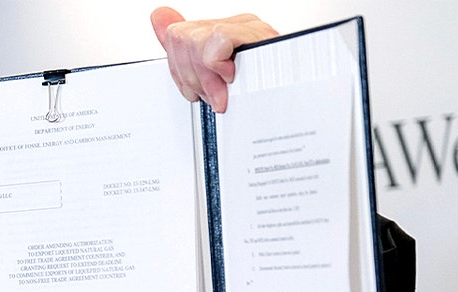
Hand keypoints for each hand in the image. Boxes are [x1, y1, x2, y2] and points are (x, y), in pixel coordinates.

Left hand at [150, 7, 277, 112]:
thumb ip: (183, 48)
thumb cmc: (261, 101)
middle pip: (179, 38)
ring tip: (223, 94)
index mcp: (223, 34)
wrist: (298, 109)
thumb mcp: (213, 80)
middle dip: (189, 77)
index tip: (196, 92)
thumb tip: (158, 15)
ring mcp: (249, 28)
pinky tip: (232, 77)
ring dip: (204, 78)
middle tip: (211, 96)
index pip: (176, 37)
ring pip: (193, 40)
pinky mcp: (258, 35)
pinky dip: (218, 64)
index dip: (180, 71)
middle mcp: (237, 26)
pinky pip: (217, 39)